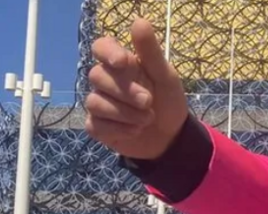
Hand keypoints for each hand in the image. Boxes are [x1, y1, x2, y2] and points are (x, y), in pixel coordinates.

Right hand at [85, 18, 188, 159]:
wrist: (172, 137)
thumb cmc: (168, 102)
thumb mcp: (166, 77)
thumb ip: (151, 52)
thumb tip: (139, 21)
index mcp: (122, 64)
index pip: (101, 47)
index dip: (108, 53)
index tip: (123, 63)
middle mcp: (106, 81)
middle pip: (97, 76)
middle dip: (125, 91)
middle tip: (148, 102)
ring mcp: (99, 103)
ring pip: (95, 102)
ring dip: (126, 114)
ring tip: (147, 119)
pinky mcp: (97, 126)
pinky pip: (95, 125)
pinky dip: (119, 130)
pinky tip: (136, 131)